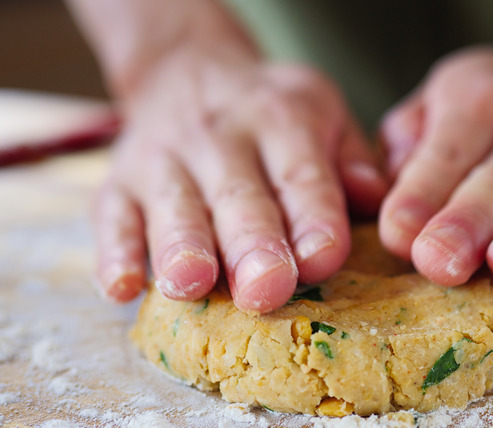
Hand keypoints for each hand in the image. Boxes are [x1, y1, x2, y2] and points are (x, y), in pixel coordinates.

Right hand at [94, 47, 386, 311]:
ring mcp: (165, 160)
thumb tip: (375, 199)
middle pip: (239, 197)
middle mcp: (222, 138)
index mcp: (282, 121)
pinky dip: (114, 252)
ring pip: (175, 207)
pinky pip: (113, 217)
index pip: (301, 175)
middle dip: (252, 245)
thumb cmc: (271, 111)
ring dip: (181, 247)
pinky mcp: (120, 182)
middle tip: (267, 289)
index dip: (313, 217)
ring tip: (192, 284)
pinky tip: (120, 287)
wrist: (187, 70)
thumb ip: (351, 158)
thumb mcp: (323, 112)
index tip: (324, 258)